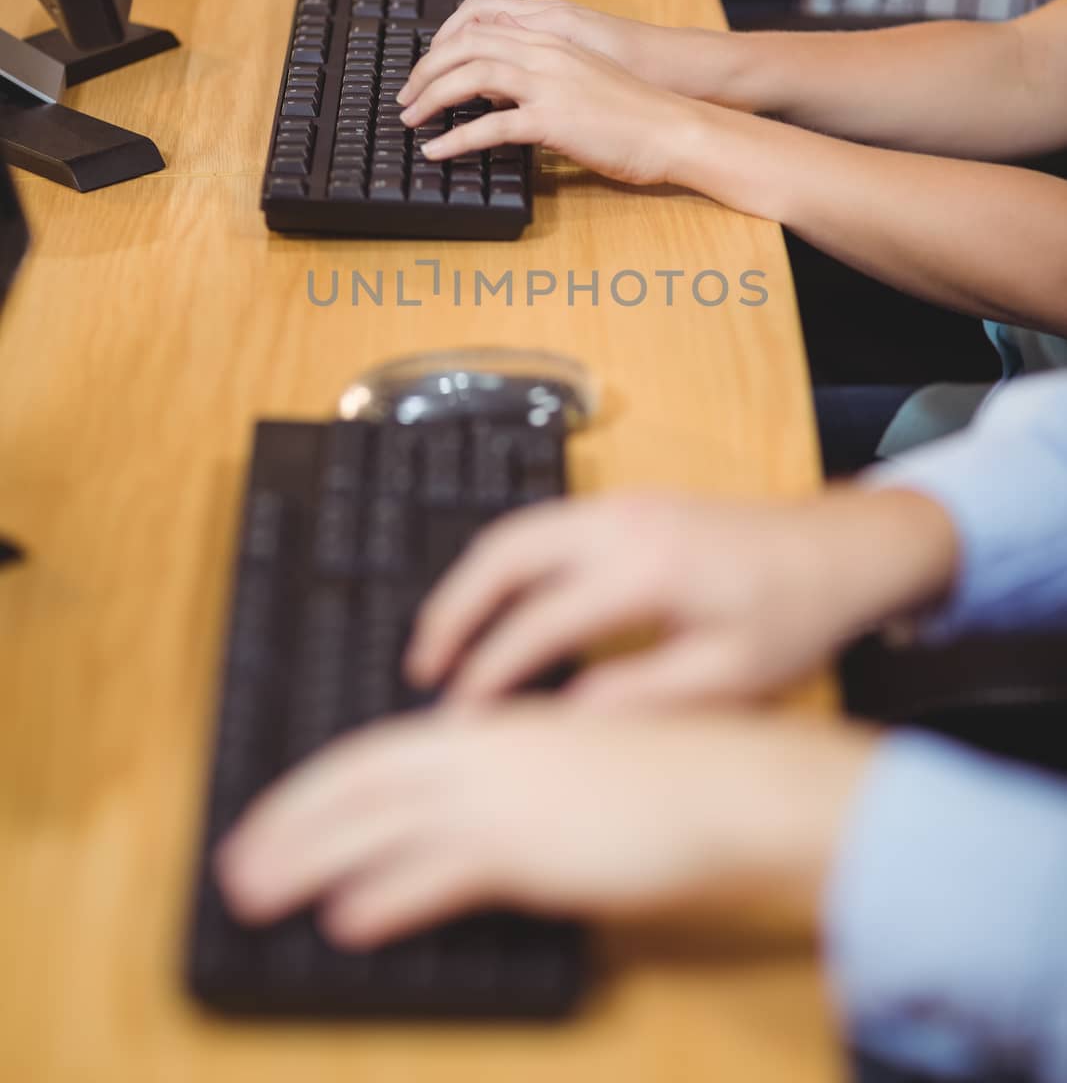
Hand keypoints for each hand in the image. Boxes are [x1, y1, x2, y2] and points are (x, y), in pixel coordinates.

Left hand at [216, 703, 876, 946]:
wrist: (720, 781)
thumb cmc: (657, 777)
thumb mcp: (563, 770)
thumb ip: (505, 793)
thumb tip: (451, 830)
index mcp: (486, 731)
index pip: (373, 754)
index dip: (312, 789)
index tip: (271, 817)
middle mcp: (478, 753)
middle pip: (357, 784)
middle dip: (287, 824)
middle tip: (234, 865)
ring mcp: (499, 798)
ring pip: (379, 824)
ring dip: (310, 859)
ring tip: (259, 894)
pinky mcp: (527, 849)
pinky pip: (439, 873)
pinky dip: (390, 896)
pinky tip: (349, 921)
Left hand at [395, 22, 707, 185]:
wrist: (672, 127)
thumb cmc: (634, 112)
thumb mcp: (583, 78)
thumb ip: (545, 76)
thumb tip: (506, 96)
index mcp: (551, 39)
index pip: (480, 28)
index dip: (443, 48)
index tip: (426, 73)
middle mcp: (544, 52)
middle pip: (464, 47)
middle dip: (425, 71)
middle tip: (406, 98)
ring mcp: (547, 84)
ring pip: (469, 77)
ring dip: (430, 99)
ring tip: (411, 121)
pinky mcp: (551, 120)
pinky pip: (488, 127)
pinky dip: (454, 139)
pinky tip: (437, 151)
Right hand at [405, 489, 960, 706]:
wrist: (838, 550)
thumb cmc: (793, 616)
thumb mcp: (729, 677)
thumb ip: (640, 699)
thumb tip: (561, 721)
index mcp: (646, 570)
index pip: (538, 621)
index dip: (490, 672)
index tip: (461, 715)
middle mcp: (620, 524)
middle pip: (503, 553)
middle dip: (452, 609)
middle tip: (422, 667)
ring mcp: (619, 505)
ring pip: (515, 530)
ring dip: (471, 581)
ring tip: (443, 640)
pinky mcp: (623, 505)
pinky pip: (541, 526)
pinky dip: (503, 564)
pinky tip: (494, 606)